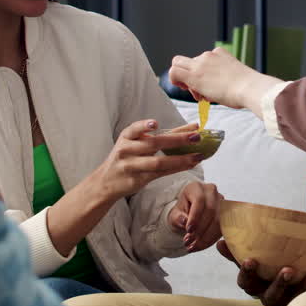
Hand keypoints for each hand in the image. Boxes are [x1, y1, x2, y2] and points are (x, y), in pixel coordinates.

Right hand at [88, 119, 204, 201]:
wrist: (106, 181)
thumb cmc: (126, 158)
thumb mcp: (134, 143)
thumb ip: (157, 136)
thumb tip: (190, 128)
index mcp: (126, 137)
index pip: (136, 129)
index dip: (145, 125)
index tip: (155, 123)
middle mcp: (127, 150)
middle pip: (153, 144)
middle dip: (177, 139)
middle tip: (196, 136)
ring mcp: (132, 166)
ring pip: (159, 162)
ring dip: (181, 158)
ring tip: (198, 156)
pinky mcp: (138, 180)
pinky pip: (160, 173)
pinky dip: (176, 168)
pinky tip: (189, 164)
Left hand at [168, 181, 221, 251]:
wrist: (189, 213)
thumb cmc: (182, 212)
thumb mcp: (175, 214)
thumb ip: (178, 217)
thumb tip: (184, 221)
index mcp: (196, 187)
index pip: (199, 200)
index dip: (195, 216)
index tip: (188, 230)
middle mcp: (211, 191)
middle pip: (211, 210)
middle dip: (200, 229)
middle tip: (188, 242)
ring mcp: (221, 201)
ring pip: (218, 220)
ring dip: (206, 236)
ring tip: (193, 246)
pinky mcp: (226, 212)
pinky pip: (222, 226)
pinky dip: (211, 238)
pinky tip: (201, 245)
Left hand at [169, 48, 280, 111]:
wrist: (249, 88)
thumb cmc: (247, 88)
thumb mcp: (235, 76)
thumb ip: (223, 77)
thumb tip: (215, 88)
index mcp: (220, 53)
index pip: (202, 60)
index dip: (201, 72)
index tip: (209, 85)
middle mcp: (208, 55)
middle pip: (188, 61)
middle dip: (189, 74)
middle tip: (198, 89)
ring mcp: (200, 63)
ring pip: (179, 64)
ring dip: (186, 81)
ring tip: (200, 94)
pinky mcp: (193, 75)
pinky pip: (174, 72)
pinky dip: (174, 80)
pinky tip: (184, 88)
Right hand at [216, 239, 305, 305]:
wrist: (290, 273)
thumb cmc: (265, 264)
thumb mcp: (251, 257)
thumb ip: (236, 252)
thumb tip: (220, 240)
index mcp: (255, 285)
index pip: (246, 283)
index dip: (247, 273)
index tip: (250, 260)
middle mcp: (270, 296)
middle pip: (271, 296)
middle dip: (279, 284)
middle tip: (288, 270)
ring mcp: (288, 300)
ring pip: (294, 298)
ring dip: (304, 287)